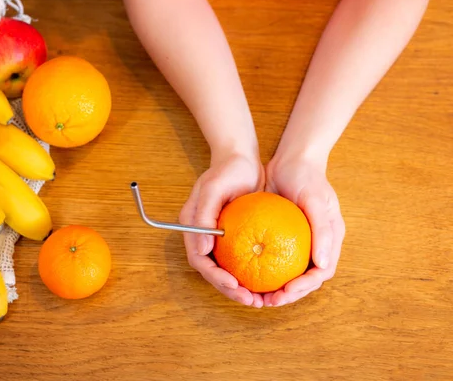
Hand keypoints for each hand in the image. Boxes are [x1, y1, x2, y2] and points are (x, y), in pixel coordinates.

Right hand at [179, 152, 264, 307]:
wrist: (242, 158)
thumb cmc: (227, 170)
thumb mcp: (213, 189)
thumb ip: (203, 218)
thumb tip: (201, 250)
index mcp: (192, 227)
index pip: (199, 260)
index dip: (215, 276)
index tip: (234, 284)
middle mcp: (203, 235)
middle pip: (212, 271)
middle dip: (229, 289)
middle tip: (251, 300)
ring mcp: (219, 237)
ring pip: (226, 270)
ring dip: (240, 287)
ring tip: (260, 299)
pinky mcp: (235, 236)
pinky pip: (241, 259)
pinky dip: (251, 273)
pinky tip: (267, 281)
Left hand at [262, 153, 344, 306]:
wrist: (291, 160)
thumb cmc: (306, 177)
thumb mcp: (315, 200)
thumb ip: (322, 231)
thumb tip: (322, 265)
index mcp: (329, 240)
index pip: (320, 273)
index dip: (304, 287)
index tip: (285, 293)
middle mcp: (316, 244)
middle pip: (305, 279)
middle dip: (288, 294)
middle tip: (266, 301)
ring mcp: (298, 241)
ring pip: (288, 272)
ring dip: (275, 287)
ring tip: (256, 295)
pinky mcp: (281, 236)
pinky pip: (272, 257)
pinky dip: (262, 268)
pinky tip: (245, 273)